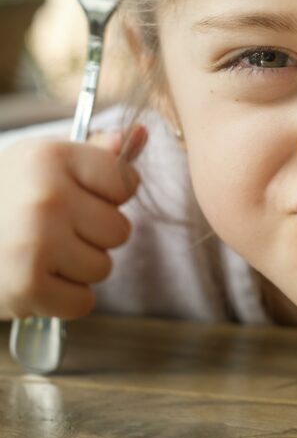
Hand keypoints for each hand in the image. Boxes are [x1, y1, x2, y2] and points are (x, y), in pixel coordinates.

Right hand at [0, 126, 145, 320]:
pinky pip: (83, 302)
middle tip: (55, 230)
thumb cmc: (5, 195)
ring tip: (41, 254)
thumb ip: (97, 151)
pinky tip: (37, 280)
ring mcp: (36, 242)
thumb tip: (142, 134)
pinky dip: (64, 299)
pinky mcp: (26, 285)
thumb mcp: (44, 160)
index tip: (83, 196)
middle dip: (93, 235)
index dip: (110, 195)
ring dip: (78, 268)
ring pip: (103, 267)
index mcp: (53, 157)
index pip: (127, 182)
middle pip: (120, 230)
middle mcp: (47, 196)